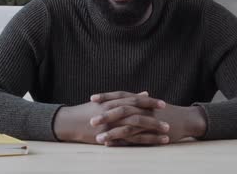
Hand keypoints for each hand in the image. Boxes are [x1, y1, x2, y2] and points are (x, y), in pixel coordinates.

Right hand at [53, 92, 167, 143]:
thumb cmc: (87, 111)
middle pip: (137, 111)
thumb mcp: (106, 102)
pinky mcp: (109, 135)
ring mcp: (111, 123)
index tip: (162, 104)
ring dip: (152, 128)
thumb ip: (126, 98)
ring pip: (135, 125)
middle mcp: (113, 111)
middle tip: (167, 117)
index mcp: (113, 102)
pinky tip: (155, 142)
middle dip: (153, 114)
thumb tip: (145, 93)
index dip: (149, 102)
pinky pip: (129, 139)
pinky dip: (144, 140)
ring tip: (166, 132)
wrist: (69, 122)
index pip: (134, 100)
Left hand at [90, 92, 206, 145]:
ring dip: (111, 132)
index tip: (92, 98)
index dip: (106, 96)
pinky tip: (110, 144)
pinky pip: (134, 138)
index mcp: (141, 100)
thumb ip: (136, 102)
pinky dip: (121, 141)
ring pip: (126, 126)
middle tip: (91, 120)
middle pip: (121, 109)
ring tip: (97, 137)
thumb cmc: (165, 112)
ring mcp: (148, 121)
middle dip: (105, 115)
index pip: (120, 95)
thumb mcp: (149, 105)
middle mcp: (143, 109)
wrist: (185, 119)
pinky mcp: (151, 134)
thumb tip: (121, 101)